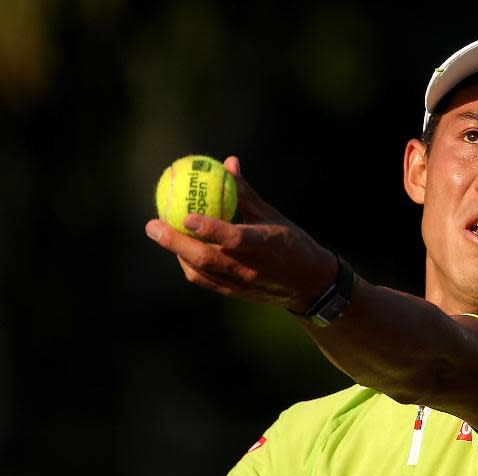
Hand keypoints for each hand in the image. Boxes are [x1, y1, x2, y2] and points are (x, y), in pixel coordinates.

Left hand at [145, 156, 337, 311]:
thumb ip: (246, 193)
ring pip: (200, 271)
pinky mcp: (235, 294)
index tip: (186, 215)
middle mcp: (251, 268)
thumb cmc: (291, 242)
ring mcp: (241, 285)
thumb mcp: (272, 215)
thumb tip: (227, 163)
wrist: (308, 284)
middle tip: (152, 224)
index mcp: (265, 245)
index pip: (233, 238)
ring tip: (159, 232)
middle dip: (175, 242)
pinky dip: (188, 264)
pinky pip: (205, 279)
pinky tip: (179, 249)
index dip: (208, 228)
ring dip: (177, 252)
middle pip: (206, 258)